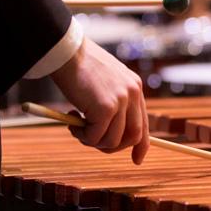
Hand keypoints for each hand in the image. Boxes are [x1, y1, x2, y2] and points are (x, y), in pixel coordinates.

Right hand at [50, 38, 149, 163]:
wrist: (65, 51)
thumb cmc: (78, 66)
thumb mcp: (103, 83)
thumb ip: (112, 103)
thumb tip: (108, 132)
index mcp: (134, 87)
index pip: (144, 124)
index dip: (141, 146)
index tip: (137, 160)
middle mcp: (132, 94)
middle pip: (133, 136)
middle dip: (112, 147)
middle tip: (90, 141)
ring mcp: (121, 101)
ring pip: (112, 141)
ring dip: (92, 141)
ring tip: (76, 127)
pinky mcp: (105, 108)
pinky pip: (95, 137)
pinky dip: (82, 136)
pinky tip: (71, 123)